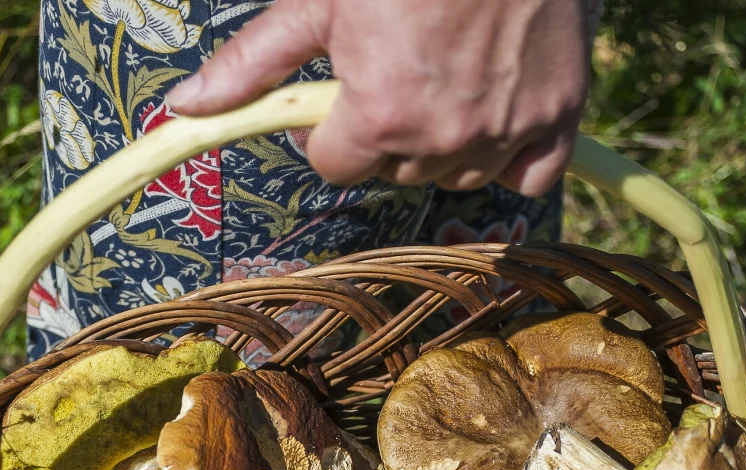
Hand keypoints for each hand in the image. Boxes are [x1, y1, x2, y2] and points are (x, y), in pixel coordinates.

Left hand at [166, 0, 591, 196]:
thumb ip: (254, 62)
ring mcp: (506, 132)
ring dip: (440, 146)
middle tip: (393, 68)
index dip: (326, 130)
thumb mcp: (319, 1)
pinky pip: (527, 176)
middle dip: (383, 133)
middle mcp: (444, 138)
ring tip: (441, 80)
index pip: (333, 165)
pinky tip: (491, 115)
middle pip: (393, 171)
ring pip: (455, 176)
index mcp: (382, 115)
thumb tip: (188, 105)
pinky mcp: (557, 117)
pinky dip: (508, 158)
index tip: (337, 96)